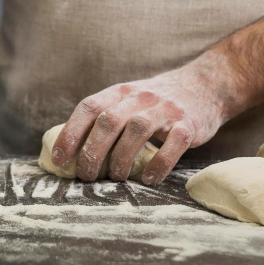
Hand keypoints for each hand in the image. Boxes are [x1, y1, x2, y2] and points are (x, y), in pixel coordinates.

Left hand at [51, 55, 240, 184]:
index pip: (89, 107)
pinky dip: (159, 164)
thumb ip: (106, 116)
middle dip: (92, 153)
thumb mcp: (129, 99)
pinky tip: (149, 179)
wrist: (203, 85)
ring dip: (121, 159)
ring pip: (137, 130)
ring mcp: (165, 109)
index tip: (60, 159)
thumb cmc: (156, 101)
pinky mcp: (188, 123)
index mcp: (121, 91)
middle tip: (86, 177)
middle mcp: (141, 97)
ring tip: (117, 178)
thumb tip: (73, 149)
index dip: (71, 133)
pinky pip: (173, 143)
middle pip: (109, 121)